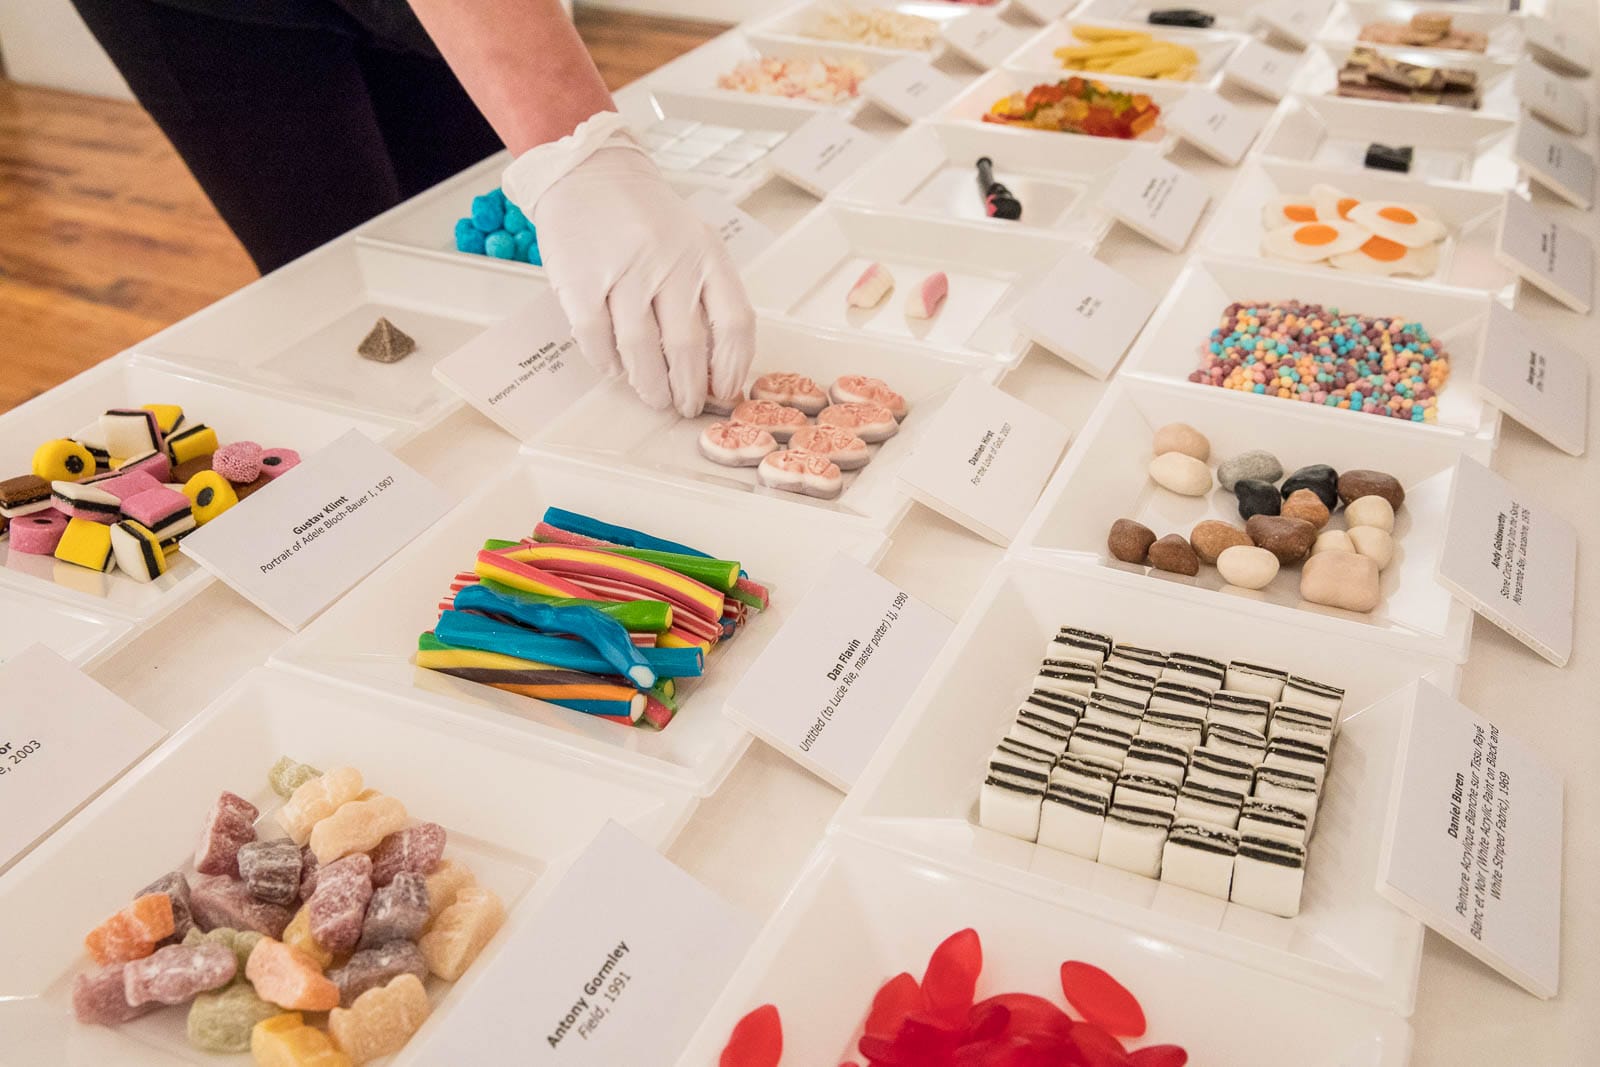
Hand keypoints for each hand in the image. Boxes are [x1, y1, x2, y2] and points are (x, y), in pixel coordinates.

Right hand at [522, 144, 755, 415]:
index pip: (735, 323)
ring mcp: (625, 271)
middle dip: (689, 389)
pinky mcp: (582, 281)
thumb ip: (709, 295)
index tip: (725, 390)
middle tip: (685, 406)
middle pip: (687, 347)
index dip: (732, 367)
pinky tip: (615, 370)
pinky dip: (608, 364)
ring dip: (650, 386)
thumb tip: (719, 367)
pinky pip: (597, 340)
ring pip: (641, 351)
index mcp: (707, 255)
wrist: (591, 173)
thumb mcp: (695, 243)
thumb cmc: (648, 218)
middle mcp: (670, 263)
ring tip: (655, 398)